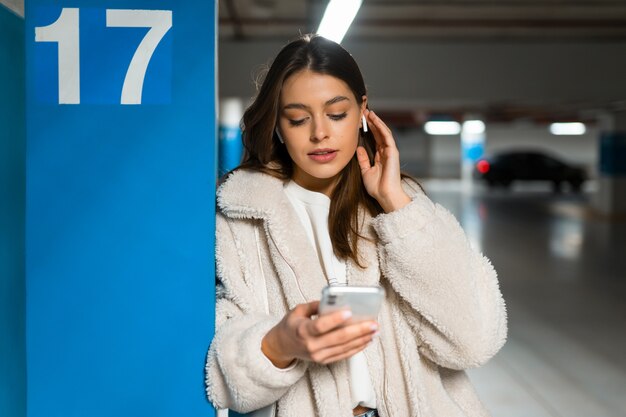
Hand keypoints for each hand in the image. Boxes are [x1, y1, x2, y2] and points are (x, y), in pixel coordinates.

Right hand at [261, 301, 378, 367]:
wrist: (282, 346)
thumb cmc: (292, 326)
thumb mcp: (298, 310)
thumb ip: (315, 305)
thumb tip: (334, 300)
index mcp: (303, 330)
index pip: (321, 325)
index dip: (335, 319)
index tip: (349, 312)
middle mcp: (311, 345)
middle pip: (338, 338)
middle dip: (358, 330)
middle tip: (373, 323)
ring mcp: (318, 355)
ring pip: (344, 348)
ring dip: (362, 339)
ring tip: (374, 331)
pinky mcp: (324, 361)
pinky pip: (343, 355)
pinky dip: (357, 348)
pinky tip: (366, 340)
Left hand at [356, 109, 410, 212]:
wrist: (385, 195)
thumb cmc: (377, 187)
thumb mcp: (366, 171)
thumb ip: (363, 159)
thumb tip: (359, 148)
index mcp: (380, 157)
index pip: (375, 139)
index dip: (369, 129)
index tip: (361, 121)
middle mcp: (386, 152)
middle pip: (379, 134)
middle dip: (372, 123)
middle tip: (364, 113)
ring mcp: (390, 151)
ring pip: (383, 132)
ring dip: (376, 122)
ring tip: (369, 113)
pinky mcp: (393, 151)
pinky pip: (386, 136)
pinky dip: (381, 127)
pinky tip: (375, 120)